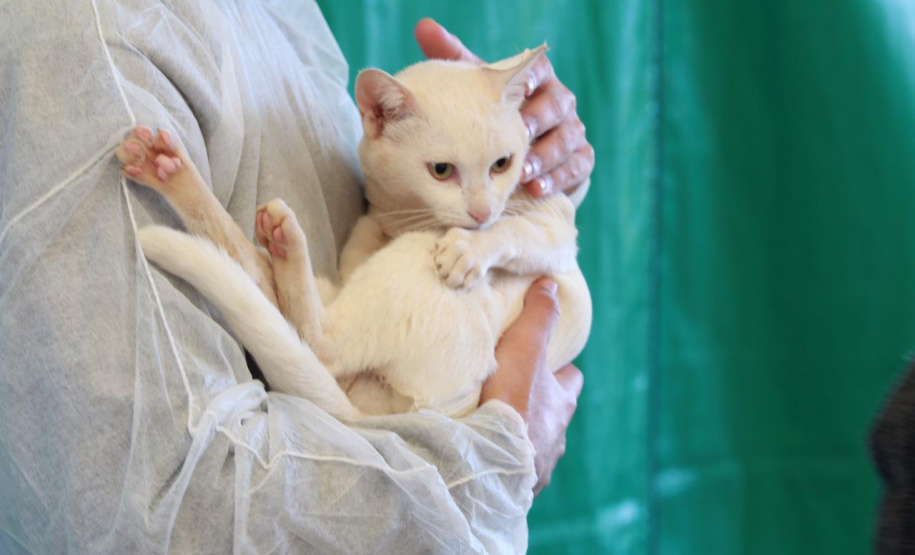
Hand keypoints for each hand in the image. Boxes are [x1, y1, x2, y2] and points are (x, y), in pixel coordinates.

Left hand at [415, 18, 594, 197]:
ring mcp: (571, 131)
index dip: (532, 76)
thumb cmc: (490, 112)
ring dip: (545, 155)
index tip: (520, 86)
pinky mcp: (579, 160)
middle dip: (539, 120)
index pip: (540, 70)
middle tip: (521, 134)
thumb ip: (455, 59)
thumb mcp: (474, 88)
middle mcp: (558, 101)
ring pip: (568, 138)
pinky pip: (576, 167)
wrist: (514, 155)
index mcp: (536, 79)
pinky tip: (535, 188)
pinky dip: (558, 178)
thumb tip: (424, 27)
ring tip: (521, 172)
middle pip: (558, 104)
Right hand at [479, 277, 583, 494]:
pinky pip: (517, 471)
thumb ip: (538, 316)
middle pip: (554, 415)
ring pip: (536, 444)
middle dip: (539, 406)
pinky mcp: (521, 486)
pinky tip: (488, 457)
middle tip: (513, 395)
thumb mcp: (525, 348)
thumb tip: (552, 283)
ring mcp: (541, 463)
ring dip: (522, 436)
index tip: (542, 362)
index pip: (571, 380)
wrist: (493, 462)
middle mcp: (557, 435)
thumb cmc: (513, 403)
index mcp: (562, 402)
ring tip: (496, 428)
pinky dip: (507, 461)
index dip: (560, 370)